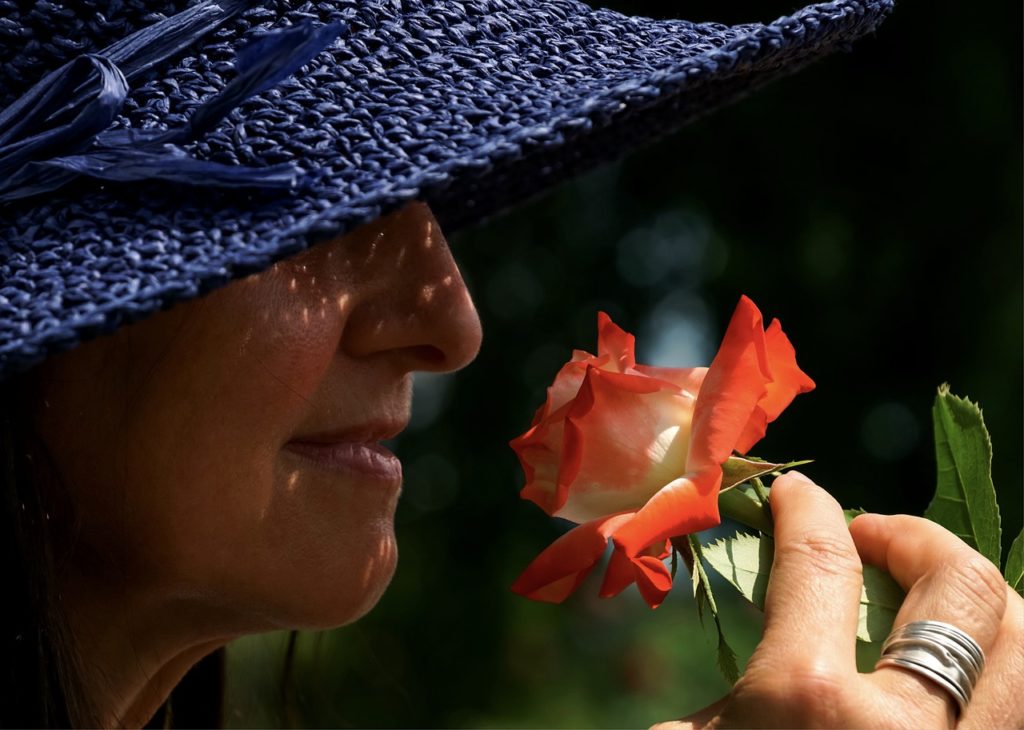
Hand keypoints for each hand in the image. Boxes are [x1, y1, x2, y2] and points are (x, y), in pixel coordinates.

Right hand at [654, 471, 1023, 728]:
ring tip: (920, 594)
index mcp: (809, 702)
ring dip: (972, 594)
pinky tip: (950, 655)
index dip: (807, 510)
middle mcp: (907, 726)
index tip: (796, 495)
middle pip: (960, 584)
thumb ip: (717, 668)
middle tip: (867, 539)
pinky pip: (1021, 693)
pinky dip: (998, 654)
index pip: (821, 563)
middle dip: (912, 537)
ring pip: (1022, 637)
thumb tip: (736, 584)